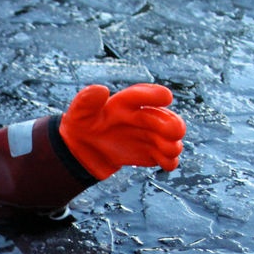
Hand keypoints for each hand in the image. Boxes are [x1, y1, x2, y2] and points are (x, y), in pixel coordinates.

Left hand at [59, 84, 186, 179]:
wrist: (81, 151)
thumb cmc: (80, 126)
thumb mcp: (78, 113)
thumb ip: (86, 101)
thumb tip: (101, 89)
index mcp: (123, 103)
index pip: (139, 96)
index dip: (152, 96)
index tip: (166, 97)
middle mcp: (138, 117)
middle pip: (159, 118)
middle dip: (169, 123)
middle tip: (175, 132)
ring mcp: (145, 135)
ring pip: (165, 137)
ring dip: (171, 143)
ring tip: (171, 150)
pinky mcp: (147, 153)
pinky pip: (162, 156)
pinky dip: (168, 160)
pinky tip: (168, 163)